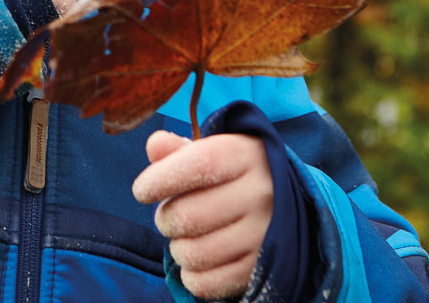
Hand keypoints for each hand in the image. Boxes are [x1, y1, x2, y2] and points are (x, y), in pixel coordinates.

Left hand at [132, 131, 273, 300]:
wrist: (286, 204)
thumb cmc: (234, 173)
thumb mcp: (213, 152)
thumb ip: (179, 150)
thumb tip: (155, 145)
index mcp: (246, 156)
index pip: (197, 166)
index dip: (160, 180)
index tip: (142, 191)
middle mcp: (260, 194)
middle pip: (187, 216)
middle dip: (165, 218)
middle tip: (170, 215)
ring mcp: (263, 235)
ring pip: (193, 252)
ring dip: (177, 247)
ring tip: (186, 236)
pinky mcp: (260, 270)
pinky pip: (206, 283)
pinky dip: (191, 275)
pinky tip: (198, 259)